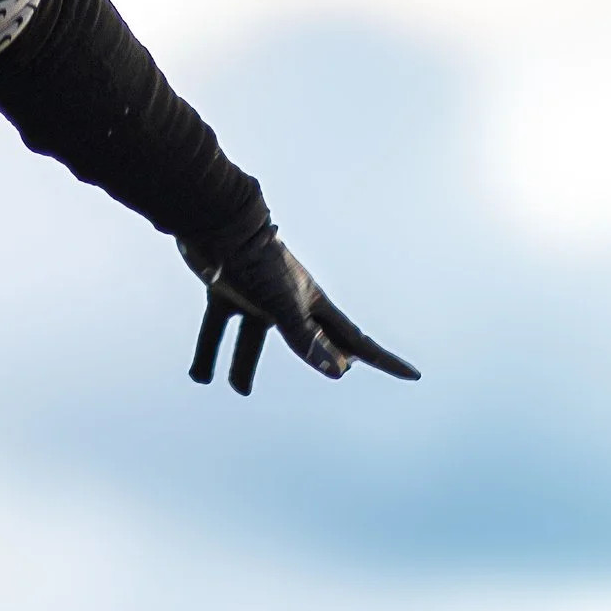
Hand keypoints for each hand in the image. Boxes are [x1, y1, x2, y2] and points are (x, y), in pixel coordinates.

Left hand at [178, 215, 419, 394]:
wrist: (215, 221)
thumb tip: (337, 372)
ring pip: (252, 340)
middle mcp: (286, 300)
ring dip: (245, 364)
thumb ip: (306, 339)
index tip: (412, 375)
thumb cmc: (255, 260)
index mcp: (311, 302)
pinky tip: (198, 376)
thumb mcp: (283, 304)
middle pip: (312, 339)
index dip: (382, 360)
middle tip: (343, 371)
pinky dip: (209, 352)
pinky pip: (217, 329)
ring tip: (239, 389)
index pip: (355, 339)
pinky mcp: (224, 290)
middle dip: (327, 355)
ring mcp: (255, 295)